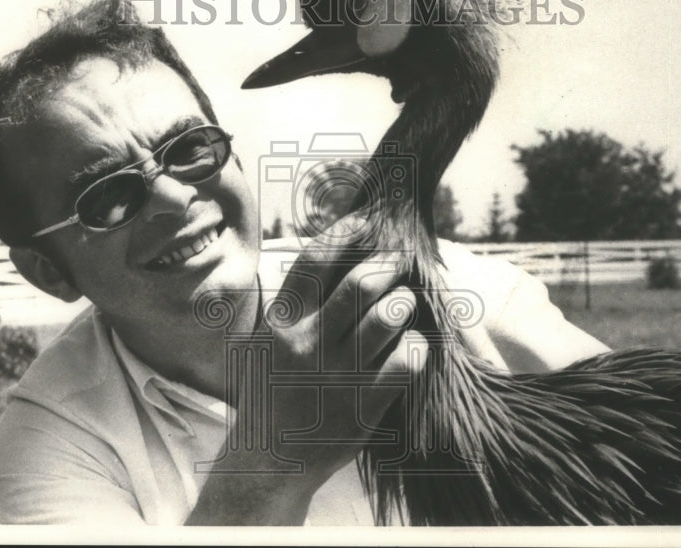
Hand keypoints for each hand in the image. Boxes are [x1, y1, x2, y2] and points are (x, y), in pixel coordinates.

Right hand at [190, 217, 427, 523]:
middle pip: (360, 285)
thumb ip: (293, 302)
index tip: (366, 219)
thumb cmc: (270, 389)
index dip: (344, 232)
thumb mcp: (265, 340)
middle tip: (398, 260)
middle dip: (387, 264)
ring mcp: (336, 376)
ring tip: (403, 302)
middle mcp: (307, 345)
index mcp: (280, 323)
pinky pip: (405, 362)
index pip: (314, 262)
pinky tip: (410, 345)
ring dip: (403, 302)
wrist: (267, 460)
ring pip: (387, 318)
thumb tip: (331, 250)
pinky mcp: (363, 407)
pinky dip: (415, 346)